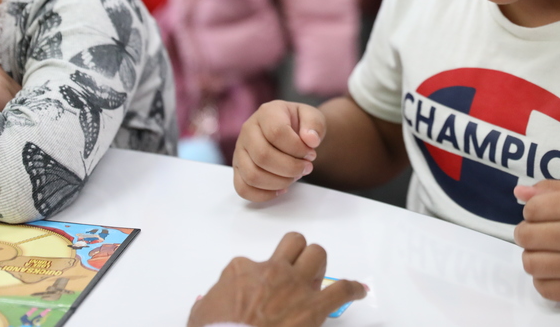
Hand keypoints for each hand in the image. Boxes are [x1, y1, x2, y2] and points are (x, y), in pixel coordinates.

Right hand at [187, 232, 366, 326]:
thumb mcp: (200, 316)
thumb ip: (211, 303)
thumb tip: (211, 305)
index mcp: (242, 271)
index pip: (249, 263)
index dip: (253, 278)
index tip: (252, 293)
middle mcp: (272, 271)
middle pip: (293, 244)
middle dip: (295, 254)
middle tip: (294, 268)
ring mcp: (295, 287)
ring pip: (316, 254)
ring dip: (318, 264)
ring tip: (318, 274)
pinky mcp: (314, 307)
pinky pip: (342, 290)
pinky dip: (352, 289)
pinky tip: (359, 291)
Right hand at [233, 100, 325, 201]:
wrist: (291, 131)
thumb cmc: (300, 124)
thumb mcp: (313, 117)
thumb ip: (315, 124)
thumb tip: (310, 140)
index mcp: (267, 113)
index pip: (276, 132)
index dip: (297, 148)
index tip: (311, 153)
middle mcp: (248, 130)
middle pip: (263, 156)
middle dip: (290, 168)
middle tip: (306, 168)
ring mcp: (240, 150)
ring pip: (252, 175)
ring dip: (279, 182)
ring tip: (295, 176)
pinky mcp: (238, 168)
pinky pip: (243, 188)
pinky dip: (264, 195)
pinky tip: (282, 188)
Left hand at [513, 180, 559, 300]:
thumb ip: (552, 190)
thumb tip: (518, 193)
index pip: (532, 209)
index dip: (531, 212)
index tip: (543, 215)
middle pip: (526, 236)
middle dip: (526, 233)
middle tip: (540, 234)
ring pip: (531, 264)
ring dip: (532, 257)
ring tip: (546, 252)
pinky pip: (545, 289)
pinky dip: (542, 280)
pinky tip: (554, 270)